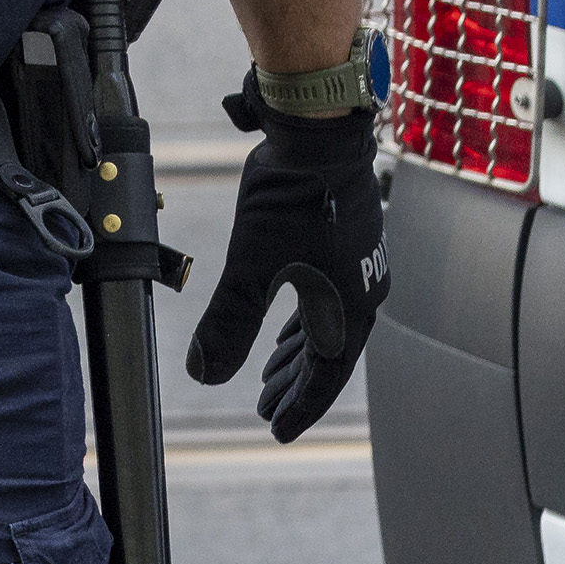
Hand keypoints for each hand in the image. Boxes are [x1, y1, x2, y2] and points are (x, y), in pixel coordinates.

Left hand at [187, 87, 388, 441]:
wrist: (320, 132)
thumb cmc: (291, 196)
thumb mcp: (251, 265)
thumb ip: (228, 322)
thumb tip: (202, 375)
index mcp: (349, 309)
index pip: (325, 377)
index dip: (299, 406)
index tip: (276, 431)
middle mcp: (361, 293)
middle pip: (327, 357)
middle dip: (293, 385)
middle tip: (263, 409)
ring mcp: (356, 266)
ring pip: (326, 327)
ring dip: (296, 354)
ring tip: (267, 374)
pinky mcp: (345, 243)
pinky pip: (327, 298)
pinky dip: (304, 321)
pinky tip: (286, 322)